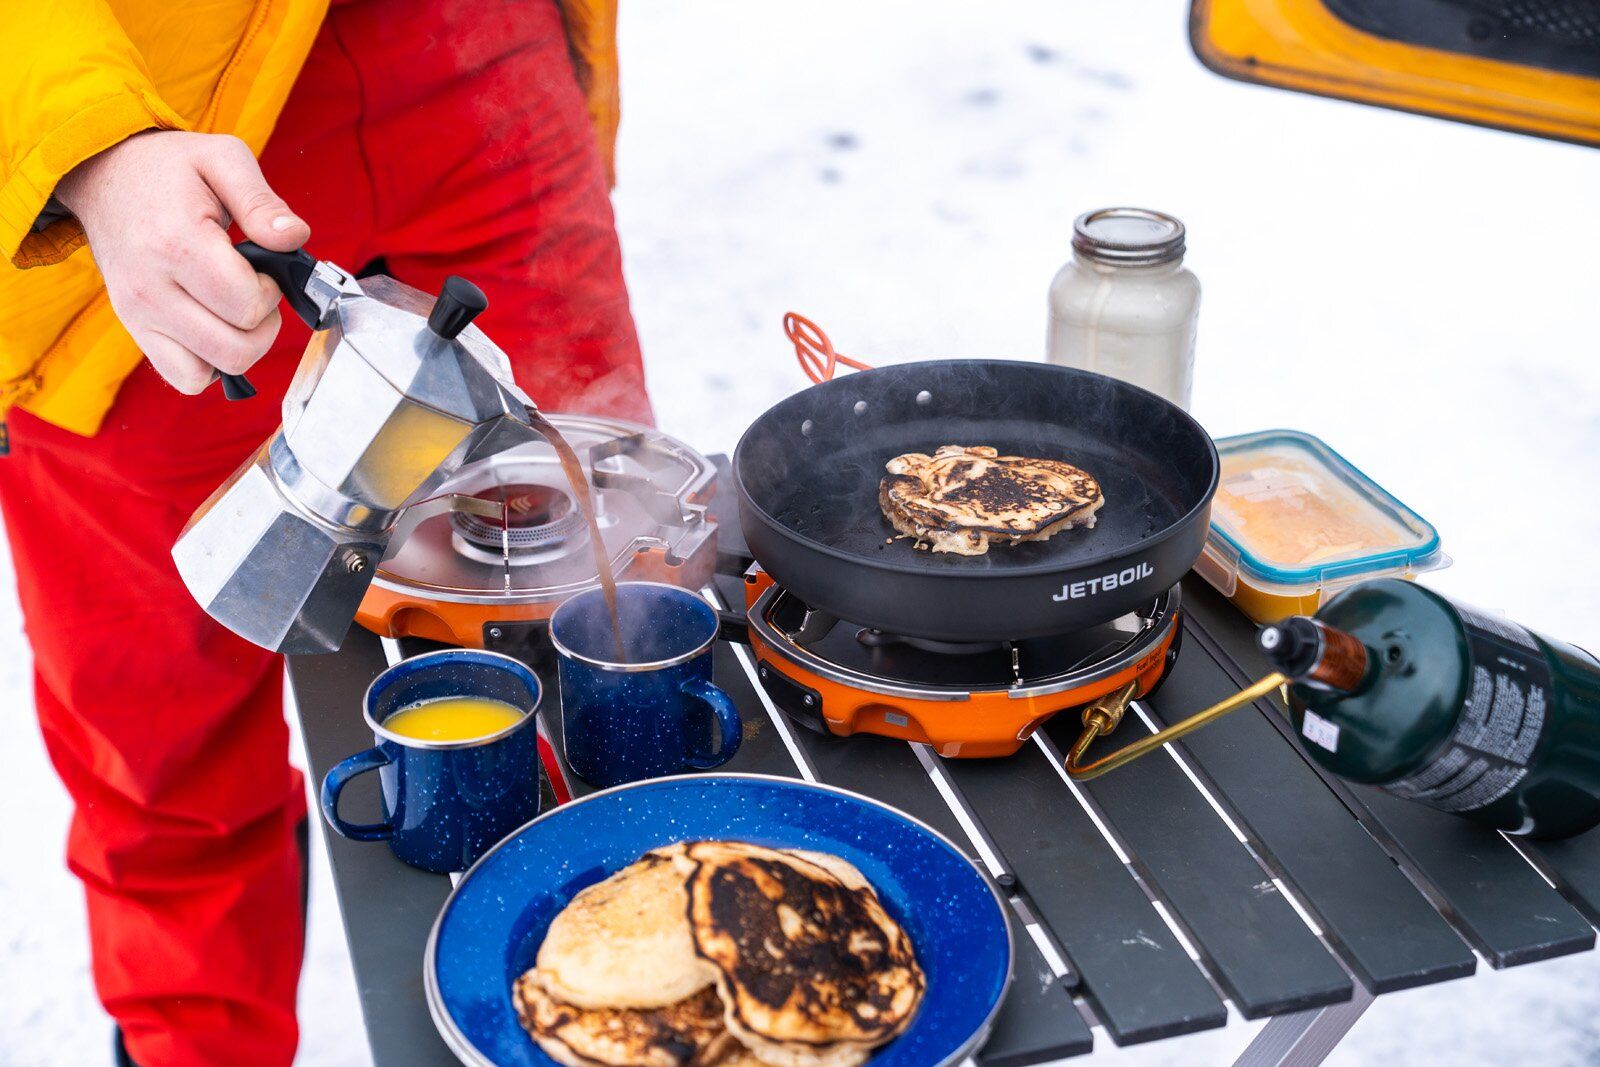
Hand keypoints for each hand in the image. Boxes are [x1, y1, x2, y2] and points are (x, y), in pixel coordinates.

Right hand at [55, 131, 311, 393]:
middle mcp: (150, 288)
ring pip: (211, 372)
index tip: (263, 268)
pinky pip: (184, 377)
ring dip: (239, 348)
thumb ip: (262, 202)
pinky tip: (215, 328)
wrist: (104, 176)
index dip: (271, 291)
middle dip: (263, 326)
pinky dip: (210, 364)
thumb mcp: (222, 159)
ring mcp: (138, 314)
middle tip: (256, 292)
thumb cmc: (168, 169)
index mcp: (176, 243)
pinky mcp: (135, 329)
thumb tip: (295, 240)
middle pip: (235, 349)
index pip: (247, 306)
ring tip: (235, 310)